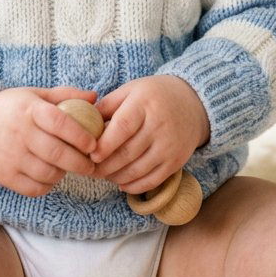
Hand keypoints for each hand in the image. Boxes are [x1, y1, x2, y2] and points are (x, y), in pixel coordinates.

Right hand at [0, 86, 99, 196]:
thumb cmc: (11, 109)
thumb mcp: (34, 95)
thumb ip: (65, 95)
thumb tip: (94, 96)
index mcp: (29, 110)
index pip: (59, 123)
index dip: (80, 135)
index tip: (93, 144)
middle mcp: (19, 133)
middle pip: (57, 153)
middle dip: (80, 162)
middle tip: (91, 164)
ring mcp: (11, 156)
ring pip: (48, 173)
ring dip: (63, 173)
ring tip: (68, 168)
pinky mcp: (4, 176)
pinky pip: (34, 188)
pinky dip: (47, 185)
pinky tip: (50, 176)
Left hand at [89, 75, 209, 194]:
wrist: (192, 103)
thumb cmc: (152, 96)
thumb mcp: (130, 90)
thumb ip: (107, 106)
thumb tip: (82, 124)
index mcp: (144, 104)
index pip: (123, 127)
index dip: (105, 144)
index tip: (91, 154)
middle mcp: (159, 125)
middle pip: (128, 153)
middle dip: (105, 165)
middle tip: (89, 169)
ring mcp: (169, 146)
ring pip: (138, 170)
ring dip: (116, 177)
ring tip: (102, 175)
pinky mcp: (176, 161)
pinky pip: (152, 180)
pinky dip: (134, 186)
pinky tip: (121, 183)